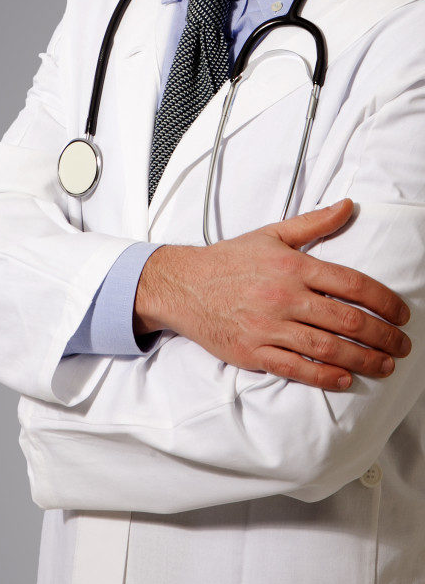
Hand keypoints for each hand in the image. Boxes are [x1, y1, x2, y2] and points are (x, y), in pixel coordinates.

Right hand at [133, 198, 412, 389]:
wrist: (180, 286)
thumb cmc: (226, 261)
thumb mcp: (270, 235)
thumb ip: (313, 223)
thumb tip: (348, 206)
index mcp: (293, 267)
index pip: (354, 285)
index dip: (386, 302)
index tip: (402, 316)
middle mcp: (283, 297)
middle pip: (348, 321)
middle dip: (383, 337)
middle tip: (401, 346)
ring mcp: (267, 327)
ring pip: (327, 348)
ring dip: (363, 359)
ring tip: (383, 365)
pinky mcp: (251, 351)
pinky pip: (294, 368)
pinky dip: (323, 375)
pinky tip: (344, 378)